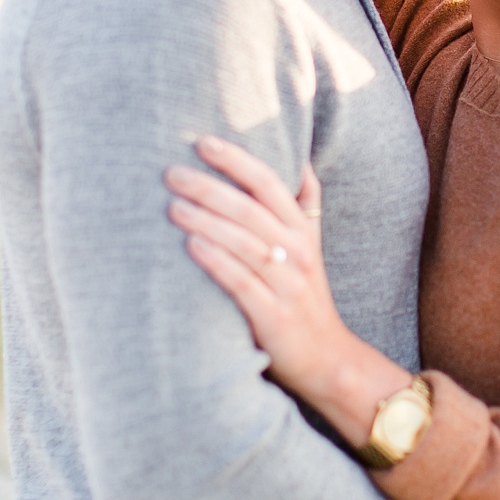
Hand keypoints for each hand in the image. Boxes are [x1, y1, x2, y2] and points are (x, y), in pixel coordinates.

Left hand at [166, 137, 409, 440]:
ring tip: (172, 206)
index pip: (269, 183)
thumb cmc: (306, 296)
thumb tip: (299, 160)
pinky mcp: (274, 315)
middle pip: (250, 210)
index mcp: (302, 231)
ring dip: (206, 221)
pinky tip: (192, 245)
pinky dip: (217, 261)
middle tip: (170, 174)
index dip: (236, 160)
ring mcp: (287, 284)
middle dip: (209, 187)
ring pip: (244, 243)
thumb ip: (304, 206)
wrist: (328, 357)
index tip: (202, 142)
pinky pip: (242, 282)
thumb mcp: (312, 247)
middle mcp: (297, 252)